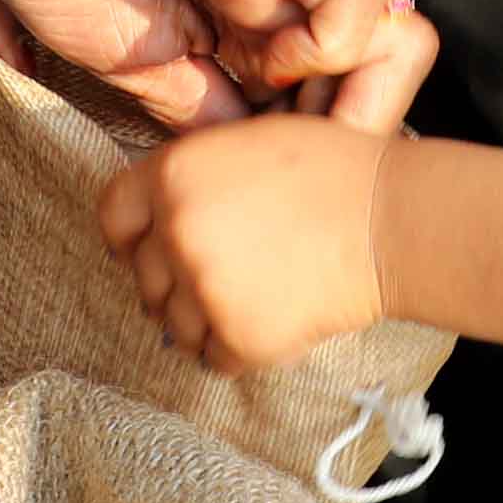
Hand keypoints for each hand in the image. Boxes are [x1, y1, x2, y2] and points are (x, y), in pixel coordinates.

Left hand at [97, 112, 398, 376]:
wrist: (389, 221)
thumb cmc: (333, 172)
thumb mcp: (248, 144)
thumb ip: (194, 176)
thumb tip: (160, 221)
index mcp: (172, 173)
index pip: (113, 217)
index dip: (128, 239)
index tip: (145, 251)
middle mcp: (176, 229)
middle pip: (144, 278)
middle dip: (175, 285)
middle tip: (222, 279)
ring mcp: (203, 286)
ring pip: (174, 326)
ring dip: (205, 322)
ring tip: (254, 301)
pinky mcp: (236, 334)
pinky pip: (213, 359)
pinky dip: (236, 350)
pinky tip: (272, 322)